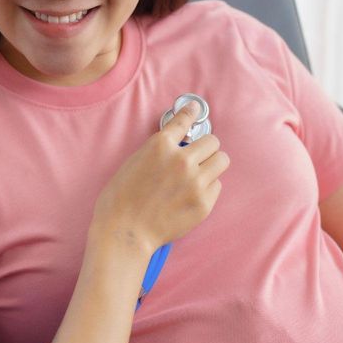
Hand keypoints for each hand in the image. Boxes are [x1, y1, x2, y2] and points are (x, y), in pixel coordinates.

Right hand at [91, 105, 228, 255]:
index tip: (196, 110)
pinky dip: (207, 188)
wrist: (125, 232)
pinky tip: (191, 196)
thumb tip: (177, 141)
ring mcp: (195, 182)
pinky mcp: (203, 203)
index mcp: (160, 145)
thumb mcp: (134, 161)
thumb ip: (158, 149)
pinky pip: (217, 186)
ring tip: (199, 175)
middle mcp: (182, 160)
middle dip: (205, 148)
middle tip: (196, 157)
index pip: (185, 120)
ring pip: (221, 161)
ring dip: (211, 165)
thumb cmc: (121, 198)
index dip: (192, 113)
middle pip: (213, 141)